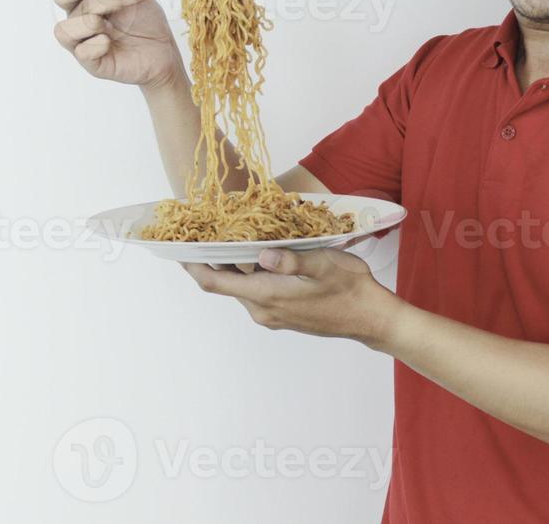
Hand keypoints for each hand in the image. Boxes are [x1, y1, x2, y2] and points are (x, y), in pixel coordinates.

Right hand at [53, 0, 184, 89]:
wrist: (164, 48)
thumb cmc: (147, 22)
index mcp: (85, 4)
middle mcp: (80, 22)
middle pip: (63, 3)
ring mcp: (84, 43)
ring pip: (64, 30)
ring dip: (91, 22)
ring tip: (112, 27)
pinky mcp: (93, 63)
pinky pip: (82, 52)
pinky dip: (97, 44)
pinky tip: (110, 42)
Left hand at [181, 248, 402, 347]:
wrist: (370, 319)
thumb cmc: (350, 289)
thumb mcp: (323, 265)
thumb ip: (291, 260)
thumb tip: (262, 253)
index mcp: (267, 296)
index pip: (215, 283)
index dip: (192, 266)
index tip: (178, 247)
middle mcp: (263, 310)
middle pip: (224, 284)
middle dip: (212, 259)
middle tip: (206, 230)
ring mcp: (273, 314)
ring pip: (241, 287)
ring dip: (233, 266)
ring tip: (233, 237)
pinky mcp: (283, 314)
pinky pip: (256, 292)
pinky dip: (249, 274)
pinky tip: (260, 255)